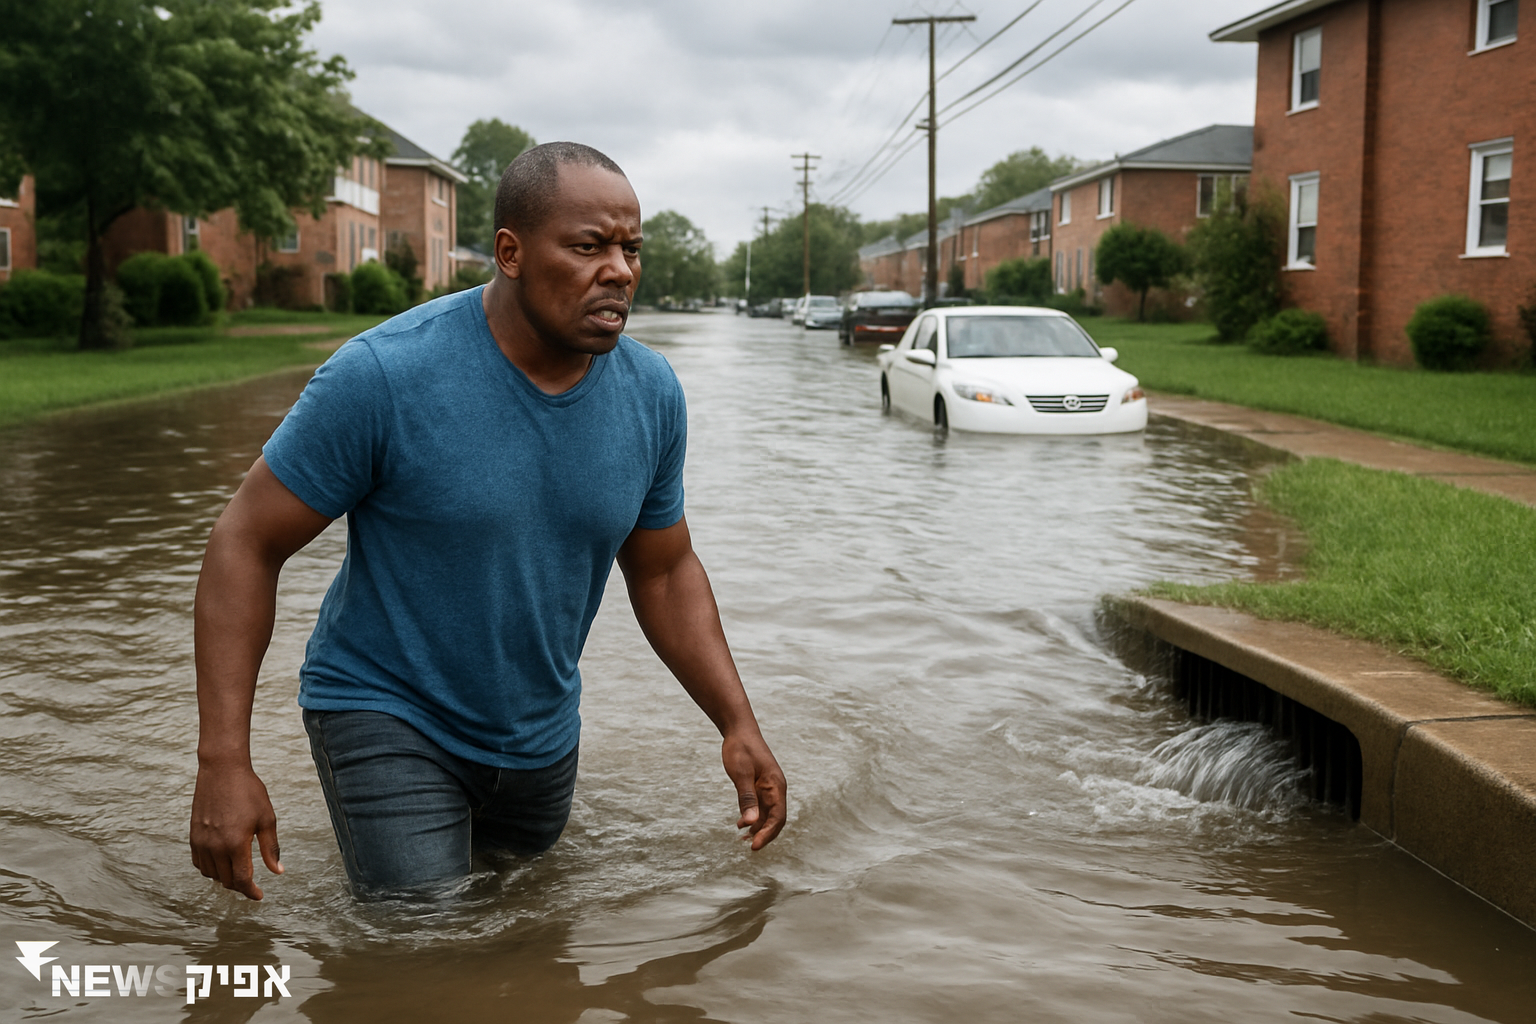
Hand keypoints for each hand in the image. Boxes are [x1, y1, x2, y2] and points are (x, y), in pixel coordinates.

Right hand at [189, 764, 283, 899]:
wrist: (222, 770)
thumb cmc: (249, 792)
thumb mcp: (267, 819)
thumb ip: (271, 848)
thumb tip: (277, 872)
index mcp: (236, 844)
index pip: (242, 880)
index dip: (251, 892)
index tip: (259, 896)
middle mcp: (215, 847)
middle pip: (226, 881)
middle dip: (240, 886)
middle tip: (252, 884)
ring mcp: (201, 842)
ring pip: (211, 874)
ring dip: (225, 878)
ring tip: (238, 873)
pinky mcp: (193, 836)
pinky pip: (199, 863)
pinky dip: (210, 869)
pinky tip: (221, 863)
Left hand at [722, 730, 786, 850]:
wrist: (739, 730)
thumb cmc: (741, 749)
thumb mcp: (741, 774)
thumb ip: (747, 798)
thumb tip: (751, 822)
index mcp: (776, 786)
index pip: (778, 817)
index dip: (767, 834)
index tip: (754, 846)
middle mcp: (775, 789)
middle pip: (775, 819)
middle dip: (764, 834)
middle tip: (749, 847)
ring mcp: (768, 787)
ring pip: (767, 814)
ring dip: (758, 828)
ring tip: (742, 839)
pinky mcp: (760, 786)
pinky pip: (760, 807)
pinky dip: (753, 818)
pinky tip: (741, 825)